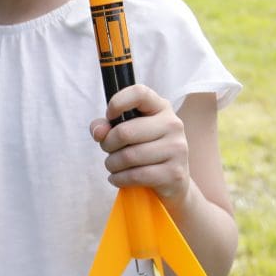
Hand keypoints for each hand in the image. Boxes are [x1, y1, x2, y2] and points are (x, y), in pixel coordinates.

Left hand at [88, 84, 190, 205]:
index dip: (118, 102)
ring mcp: (177, 149)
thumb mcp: (126, 132)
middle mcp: (173, 124)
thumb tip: (99, 132)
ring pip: (128, 156)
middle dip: (107, 144)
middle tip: (108, 150)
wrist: (172, 181)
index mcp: (160, 107)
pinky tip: (118, 178)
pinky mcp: (174, 173)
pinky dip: (119, 179)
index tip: (110, 116)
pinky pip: (135, 175)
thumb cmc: (143, 150)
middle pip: (125, 132)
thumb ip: (105, 126)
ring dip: (112, 164)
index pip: (139, 93)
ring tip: (114, 166)